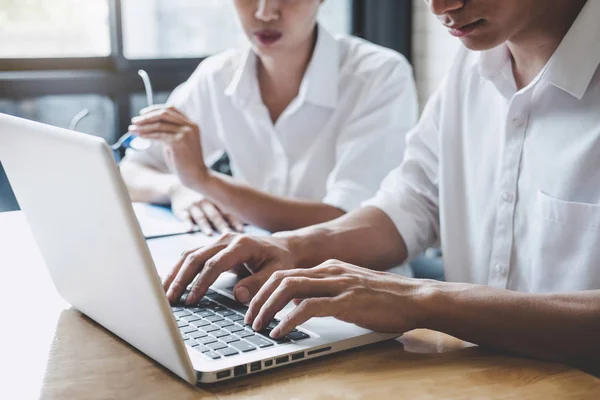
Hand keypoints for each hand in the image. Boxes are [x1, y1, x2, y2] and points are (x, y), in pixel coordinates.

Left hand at [129, 105, 207, 187]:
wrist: (196, 175)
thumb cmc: (185, 162)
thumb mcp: (178, 143)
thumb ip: (169, 133)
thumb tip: (151, 127)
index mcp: (191, 124)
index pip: (171, 109)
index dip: (155, 109)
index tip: (142, 113)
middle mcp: (190, 126)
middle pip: (164, 113)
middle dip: (147, 116)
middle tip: (134, 121)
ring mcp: (185, 133)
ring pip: (159, 124)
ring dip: (143, 126)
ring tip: (132, 129)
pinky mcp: (179, 141)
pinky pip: (159, 134)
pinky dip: (147, 134)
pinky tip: (140, 136)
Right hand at [163, 233, 296, 304]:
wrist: (282, 247)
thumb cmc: (280, 260)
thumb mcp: (277, 272)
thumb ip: (259, 283)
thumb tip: (238, 295)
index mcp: (242, 244)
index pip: (215, 264)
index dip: (201, 282)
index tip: (192, 300)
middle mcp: (226, 239)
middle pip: (196, 257)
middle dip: (181, 279)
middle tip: (169, 299)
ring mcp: (218, 241)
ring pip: (189, 255)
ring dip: (175, 274)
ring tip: (163, 293)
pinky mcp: (213, 247)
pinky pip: (192, 256)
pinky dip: (179, 269)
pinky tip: (170, 282)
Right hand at [170, 183, 243, 235]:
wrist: (179, 187)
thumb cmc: (204, 196)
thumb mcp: (215, 196)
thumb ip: (227, 206)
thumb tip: (248, 217)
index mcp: (216, 200)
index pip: (227, 211)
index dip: (235, 220)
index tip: (241, 230)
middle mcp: (206, 202)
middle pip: (215, 215)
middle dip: (222, 225)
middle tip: (228, 234)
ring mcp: (193, 206)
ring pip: (200, 216)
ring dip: (205, 226)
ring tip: (209, 234)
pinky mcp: (181, 210)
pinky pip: (184, 217)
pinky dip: (187, 223)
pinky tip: (189, 230)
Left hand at [245, 260, 427, 338]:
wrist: (417, 297)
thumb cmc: (387, 298)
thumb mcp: (351, 288)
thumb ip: (326, 291)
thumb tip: (300, 302)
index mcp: (330, 268)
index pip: (287, 273)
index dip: (265, 290)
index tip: (255, 307)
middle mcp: (330, 271)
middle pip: (281, 278)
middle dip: (259, 298)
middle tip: (250, 319)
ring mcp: (338, 284)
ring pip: (289, 288)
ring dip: (268, 308)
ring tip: (259, 326)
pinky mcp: (346, 301)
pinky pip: (308, 308)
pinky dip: (289, 320)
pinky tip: (280, 332)